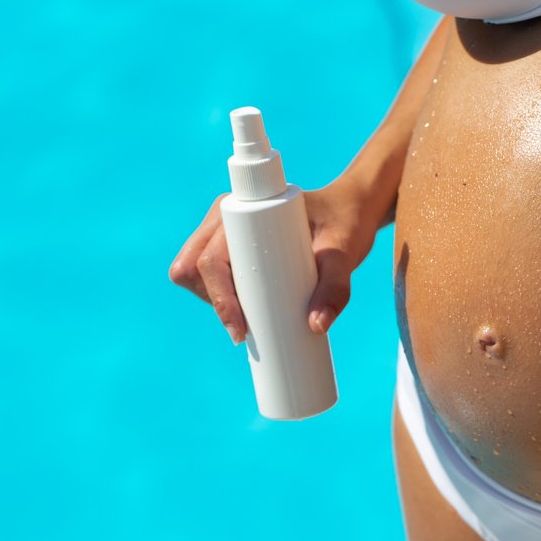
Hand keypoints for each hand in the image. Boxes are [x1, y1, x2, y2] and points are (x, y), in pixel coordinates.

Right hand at [168, 179, 391, 342]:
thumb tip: (314, 327)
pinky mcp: (230, 247)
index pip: (210, 259)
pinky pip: (204, 276)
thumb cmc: (345, 224)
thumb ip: (336, 287)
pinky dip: (215, 297)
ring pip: (193, 274)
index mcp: (244, 209)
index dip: (218, 299)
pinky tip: (240, 313)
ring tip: (252, 316)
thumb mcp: (345, 254)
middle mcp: (226, 216)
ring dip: (213, 300)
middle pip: (192, 268)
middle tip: (251, 326)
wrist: (348, 211)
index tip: (242, 331)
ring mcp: (223, 231)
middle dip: (214, 301)